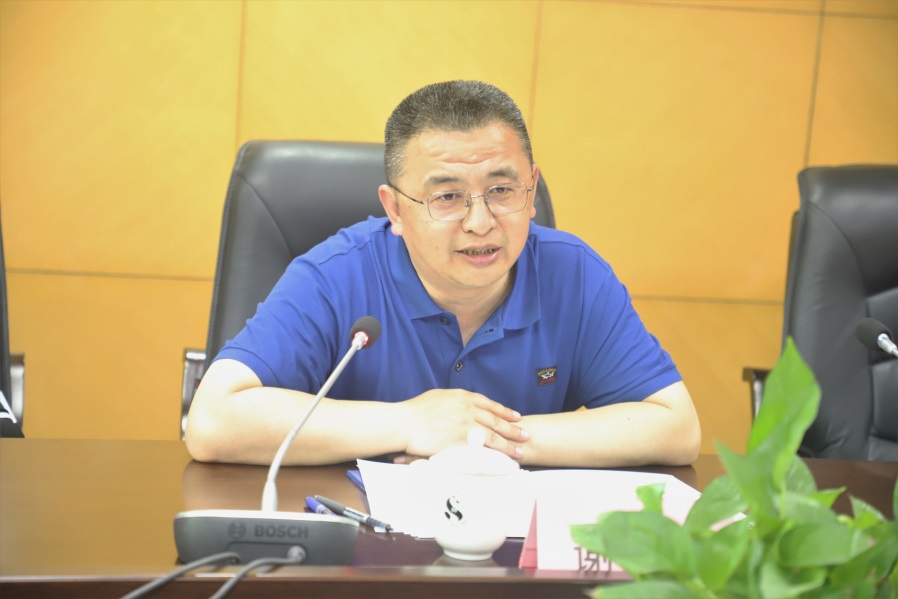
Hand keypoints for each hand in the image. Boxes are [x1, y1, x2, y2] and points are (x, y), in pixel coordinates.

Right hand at [397, 389, 529, 458]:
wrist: (404, 422)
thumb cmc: (416, 411)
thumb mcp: (438, 397)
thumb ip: (454, 400)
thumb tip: (461, 403)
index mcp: (463, 397)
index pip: (489, 404)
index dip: (504, 411)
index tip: (515, 416)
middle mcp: (468, 409)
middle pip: (496, 420)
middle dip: (513, 428)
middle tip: (525, 435)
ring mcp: (465, 425)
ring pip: (493, 435)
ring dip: (508, 444)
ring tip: (519, 451)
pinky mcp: (461, 441)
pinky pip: (482, 449)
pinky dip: (494, 455)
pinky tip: (502, 460)